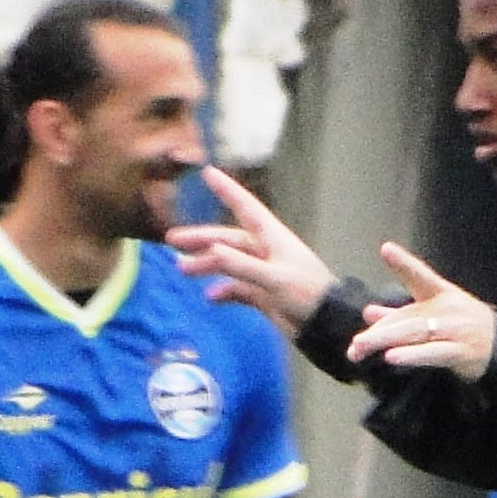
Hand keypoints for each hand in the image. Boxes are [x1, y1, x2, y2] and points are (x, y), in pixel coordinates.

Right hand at [166, 165, 338, 339]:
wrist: (324, 324)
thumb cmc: (307, 294)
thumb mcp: (273, 278)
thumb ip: (241, 265)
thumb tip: (211, 249)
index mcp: (271, 238)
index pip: (245, 207)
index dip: (226, 190)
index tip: (208, 172)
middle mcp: (265, 251)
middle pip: (227, 239)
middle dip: (200, 238)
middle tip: (172, 241)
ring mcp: (262, 273)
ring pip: (228, 263)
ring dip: (206, 265)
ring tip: (182, 270)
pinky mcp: (262, 294)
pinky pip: (236, 288)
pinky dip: (223, 291)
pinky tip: (210, 297)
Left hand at [350, 245, 496, 380]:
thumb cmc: (462, 328)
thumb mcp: (434, 315)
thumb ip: (401, 315)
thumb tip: (369, 312)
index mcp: (442, 294)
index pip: (420, 276)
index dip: (404, 263)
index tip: (386, 249)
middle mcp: (448, 309)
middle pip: (407, 317)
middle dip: (379, 331)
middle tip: (355, 343)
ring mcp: (455, 330)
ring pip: (415, 334)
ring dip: (386, 341)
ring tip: (362, 346)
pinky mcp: (460, 353)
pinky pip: (433, 354)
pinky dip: (412, 356)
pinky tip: (392, 358)